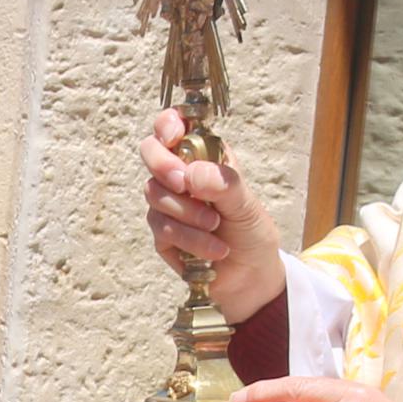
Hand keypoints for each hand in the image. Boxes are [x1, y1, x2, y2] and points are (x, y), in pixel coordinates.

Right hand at [140, 108, 285, 322]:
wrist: (250, 277)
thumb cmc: (251, 233)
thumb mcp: (247, 204)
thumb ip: (224, 183)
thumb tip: (191, 174)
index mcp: (203, 157)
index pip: (174, 126)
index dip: (168, 124)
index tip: (173, 136)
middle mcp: (181, 175)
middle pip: (150, 152)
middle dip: (163, 166)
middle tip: (184, 184)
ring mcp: (168, 204)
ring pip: (155, 193)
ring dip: (187, 212)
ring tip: (216, 227)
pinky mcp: (162, 234)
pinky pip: (162, 228)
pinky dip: (189, 239)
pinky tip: (212, 250)